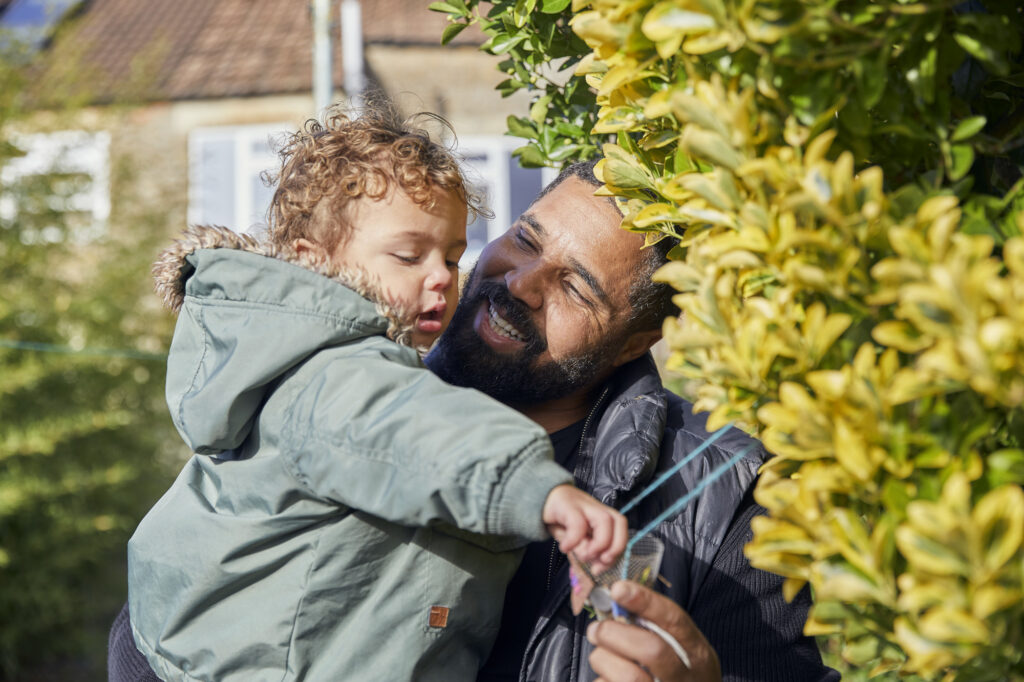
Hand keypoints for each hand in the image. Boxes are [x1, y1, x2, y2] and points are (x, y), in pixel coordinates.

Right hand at [542, 484, 627, 574]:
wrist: (540, 499)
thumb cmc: (561, 520)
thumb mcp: (577, 540)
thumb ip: (589, 550)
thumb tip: (598, 566)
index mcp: (604, 517)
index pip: (622, 532)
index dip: (617, 552)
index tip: (600, 568)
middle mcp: (597, 509)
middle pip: (619, 522)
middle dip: (614, 547)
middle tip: (598, 562)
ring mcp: (584, 505)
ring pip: (604, 520)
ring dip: (598, 544)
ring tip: (583, 555)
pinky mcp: (568, 505)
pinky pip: (578, 522)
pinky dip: (574, 540)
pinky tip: (564, 548)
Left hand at [586, 581, 720, 681]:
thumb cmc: (680, 674)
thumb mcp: (683, 648)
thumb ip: (657, 625)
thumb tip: (617, 598)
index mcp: (695, 652)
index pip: (674, 621)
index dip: (645, 602)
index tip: (618, 589)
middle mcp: (683, 675)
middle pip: (650, 650)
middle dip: (615, 633)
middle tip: (596, 629)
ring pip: (628, 675)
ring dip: (603, 659)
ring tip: (602, 656)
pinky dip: (603, 679)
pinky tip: (608, 676)